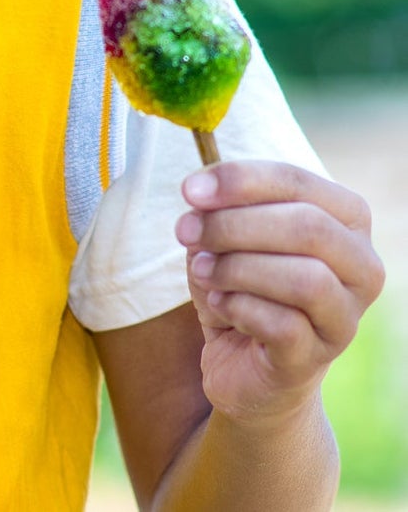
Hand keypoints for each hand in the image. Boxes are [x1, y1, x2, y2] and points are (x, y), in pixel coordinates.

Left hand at [175, 159, 384, 423]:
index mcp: (344, 219)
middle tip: (185, 232)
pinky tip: (220, 305)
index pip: (297, 183)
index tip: (189, 190)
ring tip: (203, 272)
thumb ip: (219, 208)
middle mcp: (361, 267)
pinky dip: (239, 308)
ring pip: (306, 279)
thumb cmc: (241, 284)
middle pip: (308, 227)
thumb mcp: (227, 235)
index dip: (240, 180)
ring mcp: (345, 317)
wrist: (246, 364)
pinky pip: (284, 326)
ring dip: (237, 268)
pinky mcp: (316, 358)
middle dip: (234, 225)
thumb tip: (199, 194)